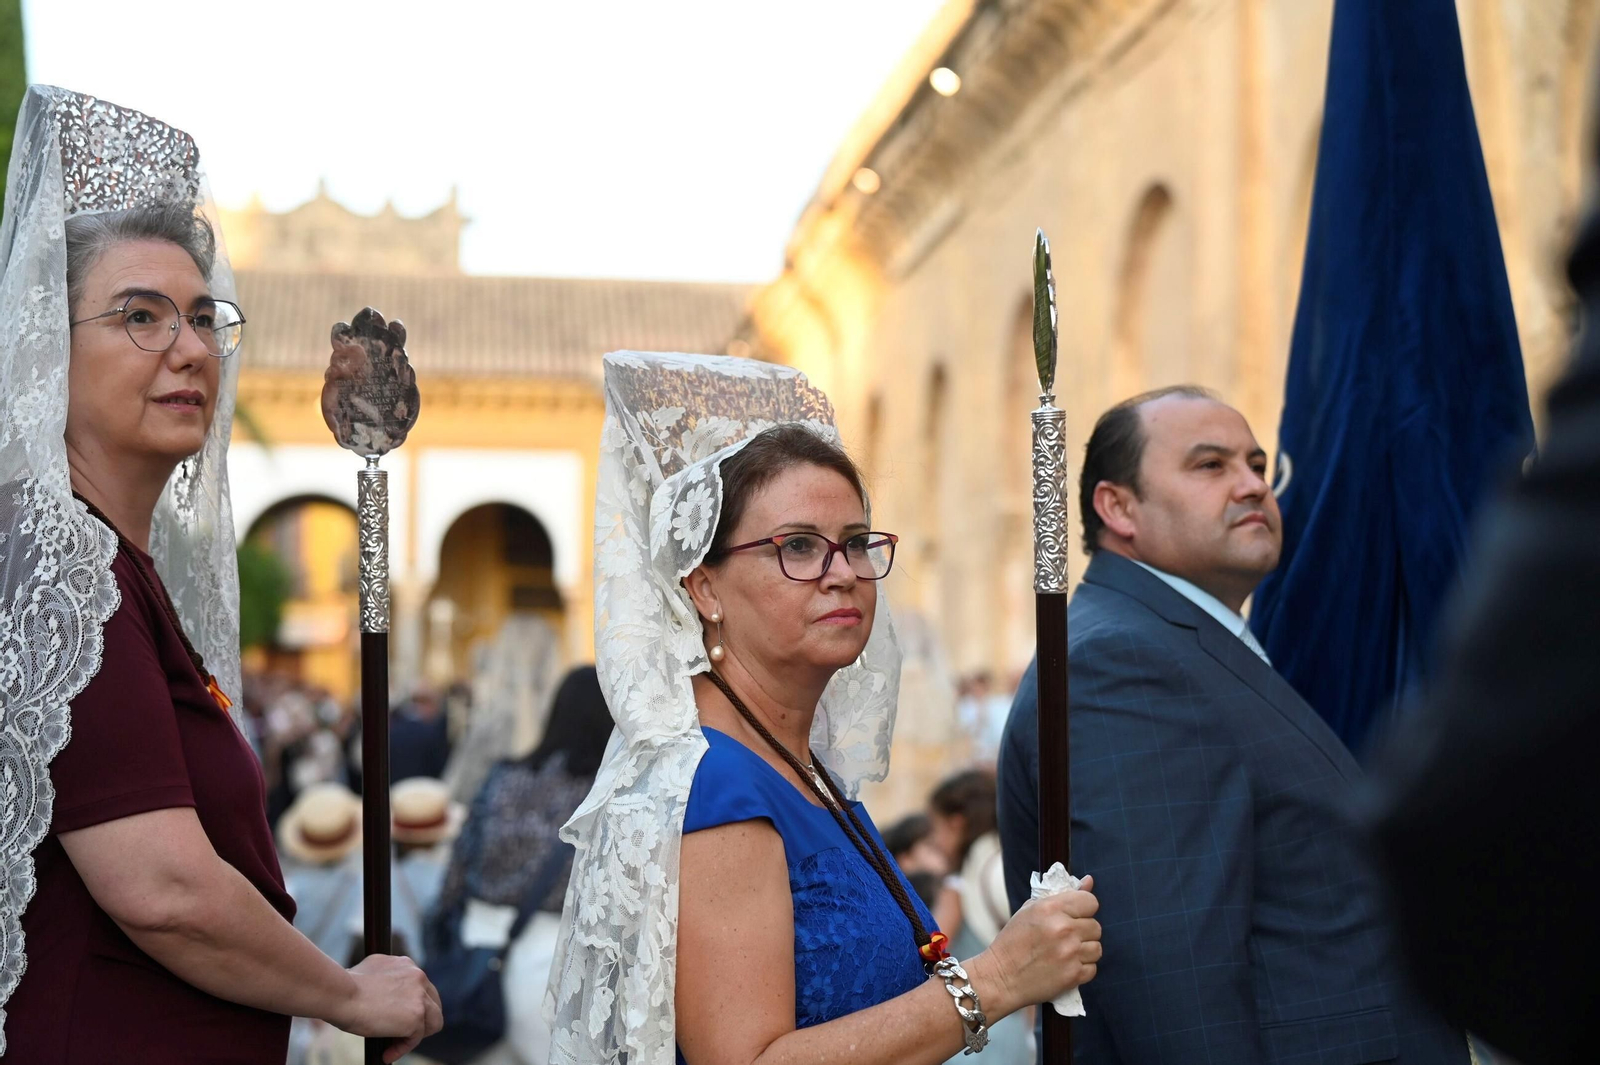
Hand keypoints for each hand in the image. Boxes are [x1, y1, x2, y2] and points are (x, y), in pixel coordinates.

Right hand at [327, 954, 443, 1062]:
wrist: (341, 994)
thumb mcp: (370, 972)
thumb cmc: (345, 988)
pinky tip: (386, 1054)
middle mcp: (418, 976)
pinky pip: (417, 1037)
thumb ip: (386, 979)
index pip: (421, 989)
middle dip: (420, 1020)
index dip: (411, 1006)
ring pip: (434, 1021)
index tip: (396, 1018)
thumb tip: (384, 994)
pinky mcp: (417, 1015)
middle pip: (433, 1003)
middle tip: (400, 1033)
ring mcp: (420, 996)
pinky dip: (402, 1048)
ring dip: (416, 1035)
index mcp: (407, 965)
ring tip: (396, 1045)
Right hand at [974, 874, 1101, 1014]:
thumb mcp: (1030, 910)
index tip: (1074, 916)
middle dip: (1083, 931)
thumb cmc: (1013, 941)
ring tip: (1065, 952)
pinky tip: (1064, 966)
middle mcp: (1063, 929)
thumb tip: (1089, 881)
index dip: (1084, 909)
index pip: (1090, 902)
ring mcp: (1070, 953)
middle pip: (1096, 926)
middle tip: (1064, 937)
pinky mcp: (1073, 975)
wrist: (1000, 977)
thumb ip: (1062, 895)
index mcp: (1051, 908)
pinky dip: (1082, 968)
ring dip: (1084, 951)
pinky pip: (1092, 968)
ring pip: (1097, 948)